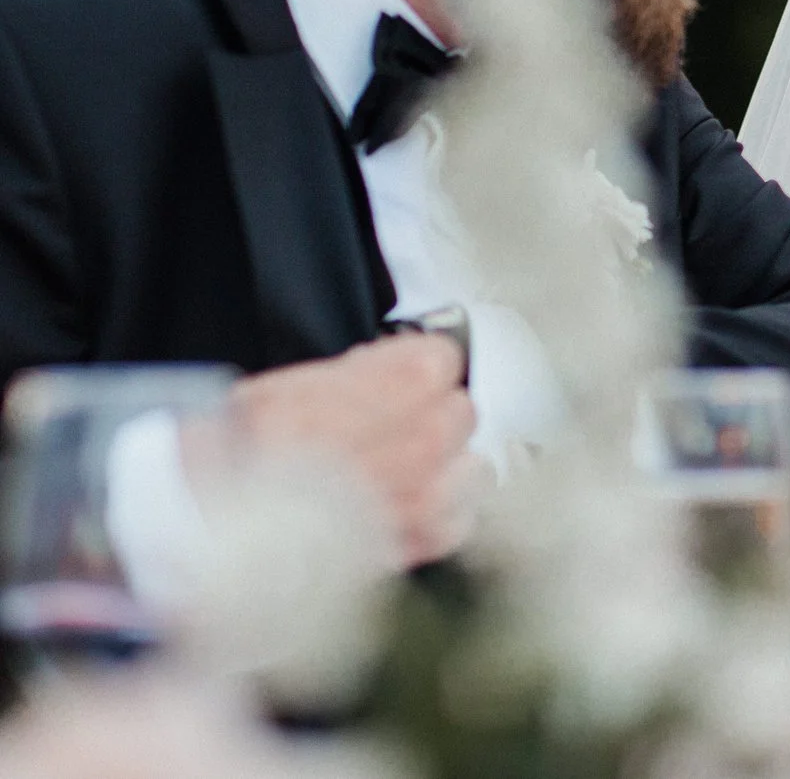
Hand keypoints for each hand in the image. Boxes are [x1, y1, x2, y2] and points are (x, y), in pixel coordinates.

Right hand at [232, 333, 482, 567]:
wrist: (201, 532)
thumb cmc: (229, 461)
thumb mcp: (285, 386)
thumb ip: (355, 375)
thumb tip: (387, 369)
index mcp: (390, 386)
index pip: (444, 360)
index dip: (417, 368)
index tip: (402, 378)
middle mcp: (418, 439)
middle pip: (460, 413)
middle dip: (429, 418)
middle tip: (390, 429)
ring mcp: (423, 496)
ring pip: (472, 467)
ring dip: (443, 469)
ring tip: (398, 476)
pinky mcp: (416, 545)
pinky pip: (458, 522)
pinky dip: (438, 519)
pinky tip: (403, 512)